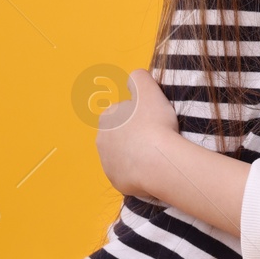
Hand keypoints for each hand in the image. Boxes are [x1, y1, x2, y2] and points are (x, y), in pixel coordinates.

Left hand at [96, 69, 179, 198]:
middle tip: (156, 135)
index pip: (121, 112)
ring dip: (136, 152)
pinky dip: (139, 171)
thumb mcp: (148, 89)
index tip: (153, 118)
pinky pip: (128, 173)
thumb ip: (139, 77)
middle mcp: (101, 141)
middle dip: (134, 135)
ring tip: (157, 152)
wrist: (158, 161)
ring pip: (123, 154)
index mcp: (107, 118)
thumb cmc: (154, 124)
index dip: (138, 114)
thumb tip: (134, 77)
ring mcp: (107, 163)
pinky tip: (153, 167)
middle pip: (120, 135)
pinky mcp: (116, 181)